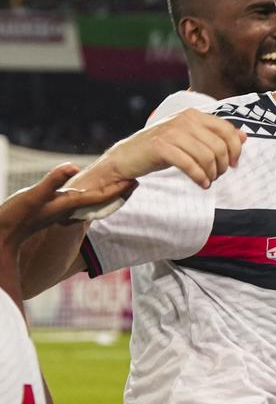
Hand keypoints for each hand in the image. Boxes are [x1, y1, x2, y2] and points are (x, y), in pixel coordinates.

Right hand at [0, 163, 135, 251]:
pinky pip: (78, 204)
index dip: (119, 189)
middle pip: (102, 200)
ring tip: (117, 186)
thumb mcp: (33, 195)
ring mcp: (62, 211)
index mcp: (70, 204)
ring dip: (105, 194)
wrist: (3, 236)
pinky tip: (85, 195)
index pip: (102, 196)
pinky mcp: (52, 212)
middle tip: (135, 181)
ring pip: (92, 202)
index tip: (135, 180)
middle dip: (118, 191)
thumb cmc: (16, 216)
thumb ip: (52, 182)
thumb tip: (74, 167)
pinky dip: (88, 196)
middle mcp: (70, 209)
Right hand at [84, 108, 244, 189]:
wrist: (127, 156)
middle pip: (219, 146)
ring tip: (208, 180)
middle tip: (217, 175)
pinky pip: (190, 165)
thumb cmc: (163, 148)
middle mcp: (184, 120)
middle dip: (223, 165)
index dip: (235, 149)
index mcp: (194, 115)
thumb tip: (244, 136)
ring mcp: (171, 132)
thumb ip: (215, 135)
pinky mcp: (161, 147)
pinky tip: (201, 184)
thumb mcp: (191, 138)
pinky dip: (199, 177)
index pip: (227, 129)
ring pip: (206, 156)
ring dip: (212, 173)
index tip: (233, 164)